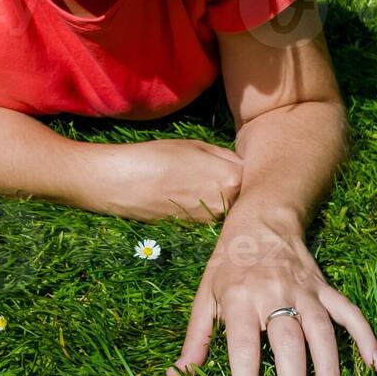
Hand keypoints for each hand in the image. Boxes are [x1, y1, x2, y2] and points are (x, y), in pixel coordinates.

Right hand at [99, 139, 243, 223]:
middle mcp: (226, 203)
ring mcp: (210, 220)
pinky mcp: (194, 229)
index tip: (237, 163)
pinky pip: (208, 215)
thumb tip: (240, 164)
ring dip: (220, 197)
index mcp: (232, 178)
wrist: (123, 183)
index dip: (245, 167)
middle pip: (242, 194)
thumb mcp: (196, 146)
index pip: (253, 174)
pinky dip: (203, 206)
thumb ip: (225, 157)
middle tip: (217, 172)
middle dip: (236, 185)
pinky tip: (186, 194)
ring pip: (226, 206)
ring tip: (198, 182)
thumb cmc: (158, 156)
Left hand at [164, 218, 376, 375]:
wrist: (261, 219)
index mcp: (239, 299)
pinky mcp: (325, 287)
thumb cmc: (228, 264)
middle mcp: (274, 294)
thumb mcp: (204, 296)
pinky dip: (365, 336)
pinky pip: (349, 312)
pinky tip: (375, 365)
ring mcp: (304, 290)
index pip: (244, 348)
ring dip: (329, 371)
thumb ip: (196, 339)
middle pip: (288, 344)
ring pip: (322, 332)